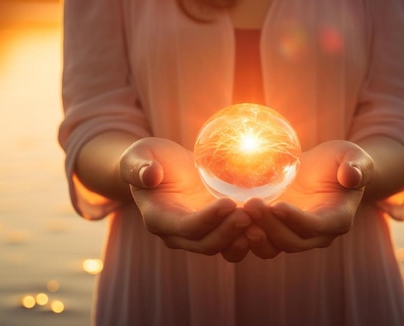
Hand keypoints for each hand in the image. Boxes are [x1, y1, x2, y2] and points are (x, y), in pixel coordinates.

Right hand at [120, 137, 250, 261]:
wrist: (164, 167)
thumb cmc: (150, 158)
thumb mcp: (138, 155)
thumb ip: (138, 166)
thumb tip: (150, 175)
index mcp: (158, 219)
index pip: (185, 227)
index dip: (208, 219)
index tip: (229, 202)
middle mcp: (177, 235)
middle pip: (207, 244)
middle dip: (229, 231)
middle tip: (250, 212)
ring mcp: (198, 235)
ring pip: (223, 248)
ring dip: (242, 237)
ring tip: (260, 219)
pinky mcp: (215, 230)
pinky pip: (233, 242)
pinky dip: (249, 236)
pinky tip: (264, 220)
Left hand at [243, 140, 373, 258]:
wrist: (321, 170)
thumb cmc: (339, 161)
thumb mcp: (351, 155)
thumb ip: (357, 165)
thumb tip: (351, 176)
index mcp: (337, 219)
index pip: (317, 227)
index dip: (297, 220)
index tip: (278, 205)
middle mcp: (317, 235)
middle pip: (292, 241)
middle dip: (270, 226)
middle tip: (251, 203)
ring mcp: (294, 236)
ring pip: (274, 247)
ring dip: (256, 236)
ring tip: (240, 215)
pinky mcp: (275, 233)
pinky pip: (260, 243)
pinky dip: (245, 237)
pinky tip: (231, 219)